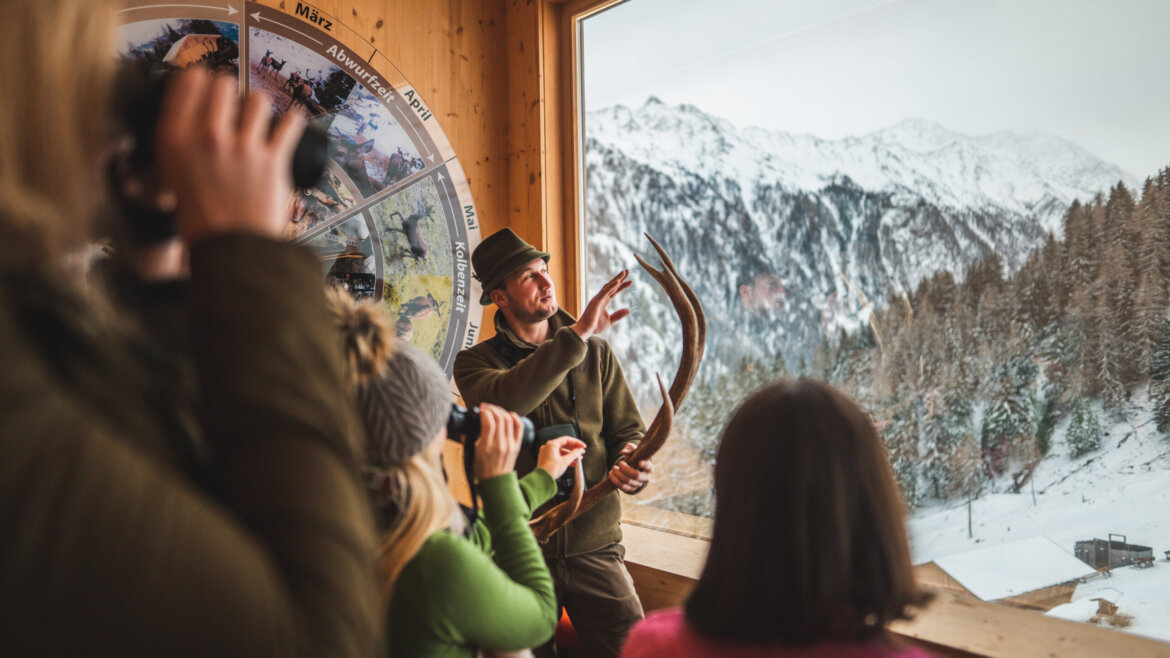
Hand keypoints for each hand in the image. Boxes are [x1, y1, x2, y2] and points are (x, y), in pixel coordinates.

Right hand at [155, 67, 305, 243]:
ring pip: (256, 99)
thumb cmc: (201, 216)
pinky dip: (292, 122)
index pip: (188, 81)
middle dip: (231, 91)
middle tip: (234, 106)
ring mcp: (242, 146)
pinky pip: (289, 123)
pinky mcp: (272, 158)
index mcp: (175, 138)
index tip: (208, 85)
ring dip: (259, 108)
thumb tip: (190, 114)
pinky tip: (288, 124)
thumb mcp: (170, 175)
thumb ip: (178, 141)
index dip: (201, 79)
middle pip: (224, 83)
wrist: (231, 248)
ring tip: (259, 121)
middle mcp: (207, 136)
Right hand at [473, 403, 524, 480]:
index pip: (488, 422)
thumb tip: (467, 425)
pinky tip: (509, 414)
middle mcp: (500, 444)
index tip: (480, 409)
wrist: (496, 482)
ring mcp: (510, 444)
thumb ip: (468, 438)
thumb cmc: (482, 469)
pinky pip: (519, 427)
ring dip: (500, 411)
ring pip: (508, 420)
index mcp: (486, 447)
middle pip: (499, 418)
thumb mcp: (471, 453)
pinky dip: (514, 417)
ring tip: (494, 410)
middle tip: (486, 407)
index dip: (484, 412)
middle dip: (491, 408)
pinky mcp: (517, 445)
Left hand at [535, 437, 585, 480]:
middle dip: (574, 449)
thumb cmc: (550, 470)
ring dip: (570, 454)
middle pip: (564, 445)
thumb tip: (579, 450)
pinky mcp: (547, 458)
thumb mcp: (565, 461)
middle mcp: (548, 447)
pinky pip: (558, 455)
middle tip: (581, 452)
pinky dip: (565, 458)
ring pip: (561, 451)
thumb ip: (574, 454)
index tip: (582, 446)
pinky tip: (571, 462)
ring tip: (577, 458)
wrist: (542, 479)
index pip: (567, 439)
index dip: (576, 442)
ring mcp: (547, 453)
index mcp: (551, 445)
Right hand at [571, 270, 631, 341]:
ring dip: (616, 279)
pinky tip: (618, 282)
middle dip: (619, 278)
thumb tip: (628, 310)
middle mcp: (600, 298)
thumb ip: (618, 315)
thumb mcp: (610, 321)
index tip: (630, 281)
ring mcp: (598, 299)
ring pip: (608, 286)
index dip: (622, 286)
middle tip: (627, 271)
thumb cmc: (595, 327)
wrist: (585, 330)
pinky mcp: (596, 301)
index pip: (614, 291)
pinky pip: (604, 292)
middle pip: (612, 286)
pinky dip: (611, 286)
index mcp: (603, 302)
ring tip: (624, 272)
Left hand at [609, 443, 651, 492]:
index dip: (645, 465)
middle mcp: (645, 478)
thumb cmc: (635, 458)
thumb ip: (630, 449)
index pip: (649, 467)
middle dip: (626, 469)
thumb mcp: (634, 452)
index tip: (639, 462)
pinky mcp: (631, 489)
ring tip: (613, 468)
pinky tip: (611, 474)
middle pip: (636, 476)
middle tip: (620, 463)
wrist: (632, 469)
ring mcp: (638, 484)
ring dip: (619, 475)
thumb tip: (624, 452)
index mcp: (649, 467)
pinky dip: (615, 481)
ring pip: (628, 482)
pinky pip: (623, 487)